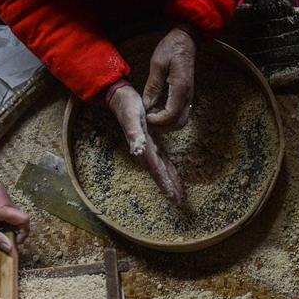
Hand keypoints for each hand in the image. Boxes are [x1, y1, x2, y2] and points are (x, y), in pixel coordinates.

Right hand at [108, 84, 183, 202]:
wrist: (119, 98)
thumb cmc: (127, 106)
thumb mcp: (131, 117)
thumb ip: (135, 134)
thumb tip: (138, 150)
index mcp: (143, 148)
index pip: (156, 170)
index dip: (164, 183)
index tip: (173, 196)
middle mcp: (145, 151)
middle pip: (160, 173)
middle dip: (169, 186)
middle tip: (179, 200)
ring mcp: (147, 148)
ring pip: (161, 168)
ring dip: (168, 180)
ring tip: (177, 193)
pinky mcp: (150, 142)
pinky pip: (161, 159)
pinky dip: (167, 169)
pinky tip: (171, 173)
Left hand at [142, 26, 196, 131]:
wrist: (186, 41)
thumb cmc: (172, 48)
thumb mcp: (157, 64)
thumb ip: (153, 86)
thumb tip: (146, 105)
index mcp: (180, 88)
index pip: (170, 115)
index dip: (157, 120)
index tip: (144, 116)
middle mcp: (187, 96)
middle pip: (177, 123)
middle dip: (161, 127)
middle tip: (146, 121)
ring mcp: (189, 97)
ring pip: (180, 121)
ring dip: (166, 125)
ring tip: (151, 118)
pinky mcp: (187, 97)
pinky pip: (180, 115)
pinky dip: (169, 119)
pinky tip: (157, 113)